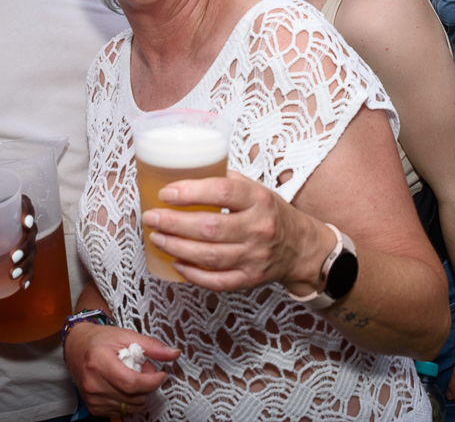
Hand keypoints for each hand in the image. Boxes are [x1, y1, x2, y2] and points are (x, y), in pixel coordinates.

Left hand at [0, 195, 37, 285]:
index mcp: (1, 209)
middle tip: (12, 257)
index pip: (23, 205)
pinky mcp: (13, 257)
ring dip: (26, 262)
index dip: (29, 212)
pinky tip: (22, 285)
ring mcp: (15, 242)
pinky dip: (27, 275)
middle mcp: (13, 224)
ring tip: (12, 274)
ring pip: (30, 250)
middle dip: (25, 245)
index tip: (25, 223)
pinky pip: (26, 265)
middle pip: (30, 231)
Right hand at [64, 321, 179, 417]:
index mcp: (99, 362)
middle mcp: (93, 383)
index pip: (131, 383)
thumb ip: (152, 346)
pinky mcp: (93, 406)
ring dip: (139, 395)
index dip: (151, 382)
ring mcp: (92, 397)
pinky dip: (129, 401)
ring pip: (129, 407)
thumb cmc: (100, 339)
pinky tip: (126, 387)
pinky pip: (120, 412)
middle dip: (147, 386)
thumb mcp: (126, 335)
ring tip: (134, 377)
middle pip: (132, 397)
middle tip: (146, 371)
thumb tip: (174, 354)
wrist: (77, 346)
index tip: (161, 375)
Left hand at [142, 171, 327, 292]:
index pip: (222, 192)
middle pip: (209, 227)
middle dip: (173, 223)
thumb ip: (228, 182)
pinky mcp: (250, 279)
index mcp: (259, 200)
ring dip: (176, 247)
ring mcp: (255, 257)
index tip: (166, 193)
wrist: (301, 248)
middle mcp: (258, 228)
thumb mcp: (258, 190)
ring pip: (209, 256)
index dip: (190, 192)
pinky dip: (193, 274)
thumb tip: (188, 172)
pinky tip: (176, 263)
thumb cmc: (273, 214)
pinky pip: (216, 281)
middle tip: (152, 217)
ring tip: (157, 238)